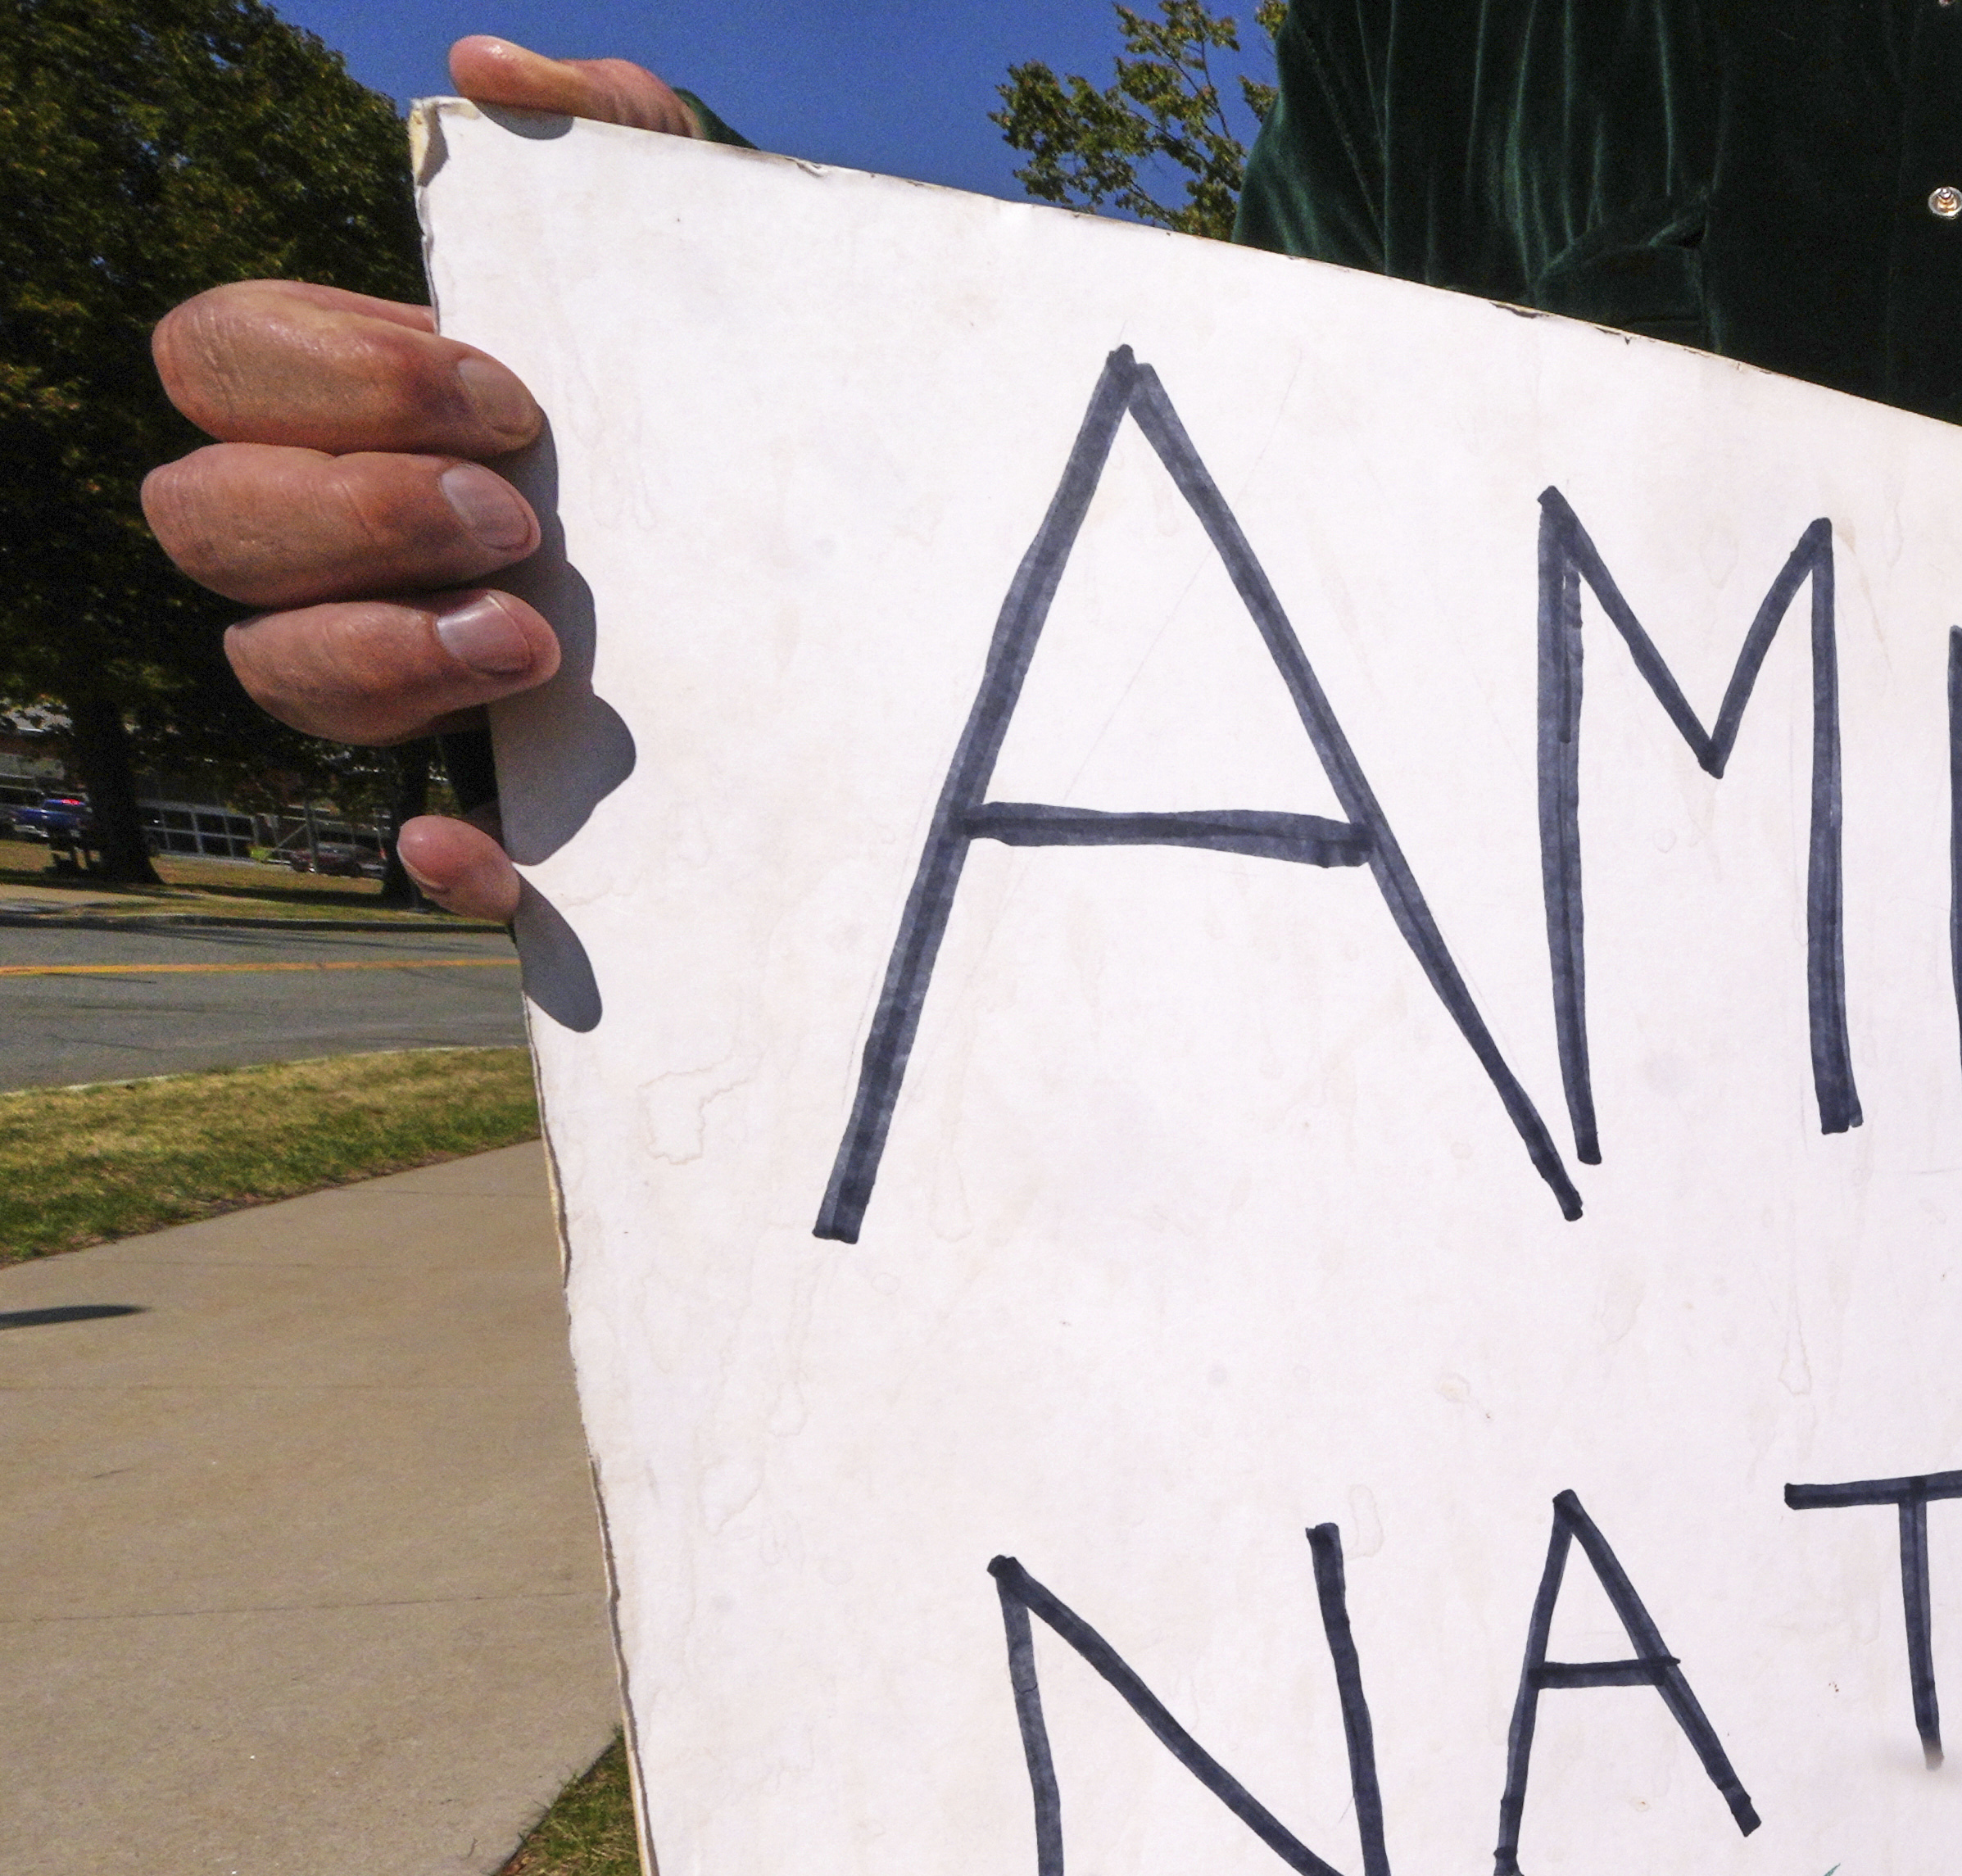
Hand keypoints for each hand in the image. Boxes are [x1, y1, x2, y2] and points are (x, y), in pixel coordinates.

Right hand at [139, 41, 696, 919]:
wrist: (906, 548)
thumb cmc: (763, 381)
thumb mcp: (715, 246)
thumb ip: (622, 133)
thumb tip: (495, 66)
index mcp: (369, 398)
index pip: (219, 361)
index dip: (329, 372)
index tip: (510, 392)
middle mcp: (353, 539)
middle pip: (207, 521)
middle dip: (347, 512)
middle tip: (519, 515)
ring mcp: (415, 668)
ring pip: (272, 675)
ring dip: (376, 657)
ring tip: (536, 638)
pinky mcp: (518, 798)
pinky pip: (418, 858)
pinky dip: (443, 862)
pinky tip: (485, 853)